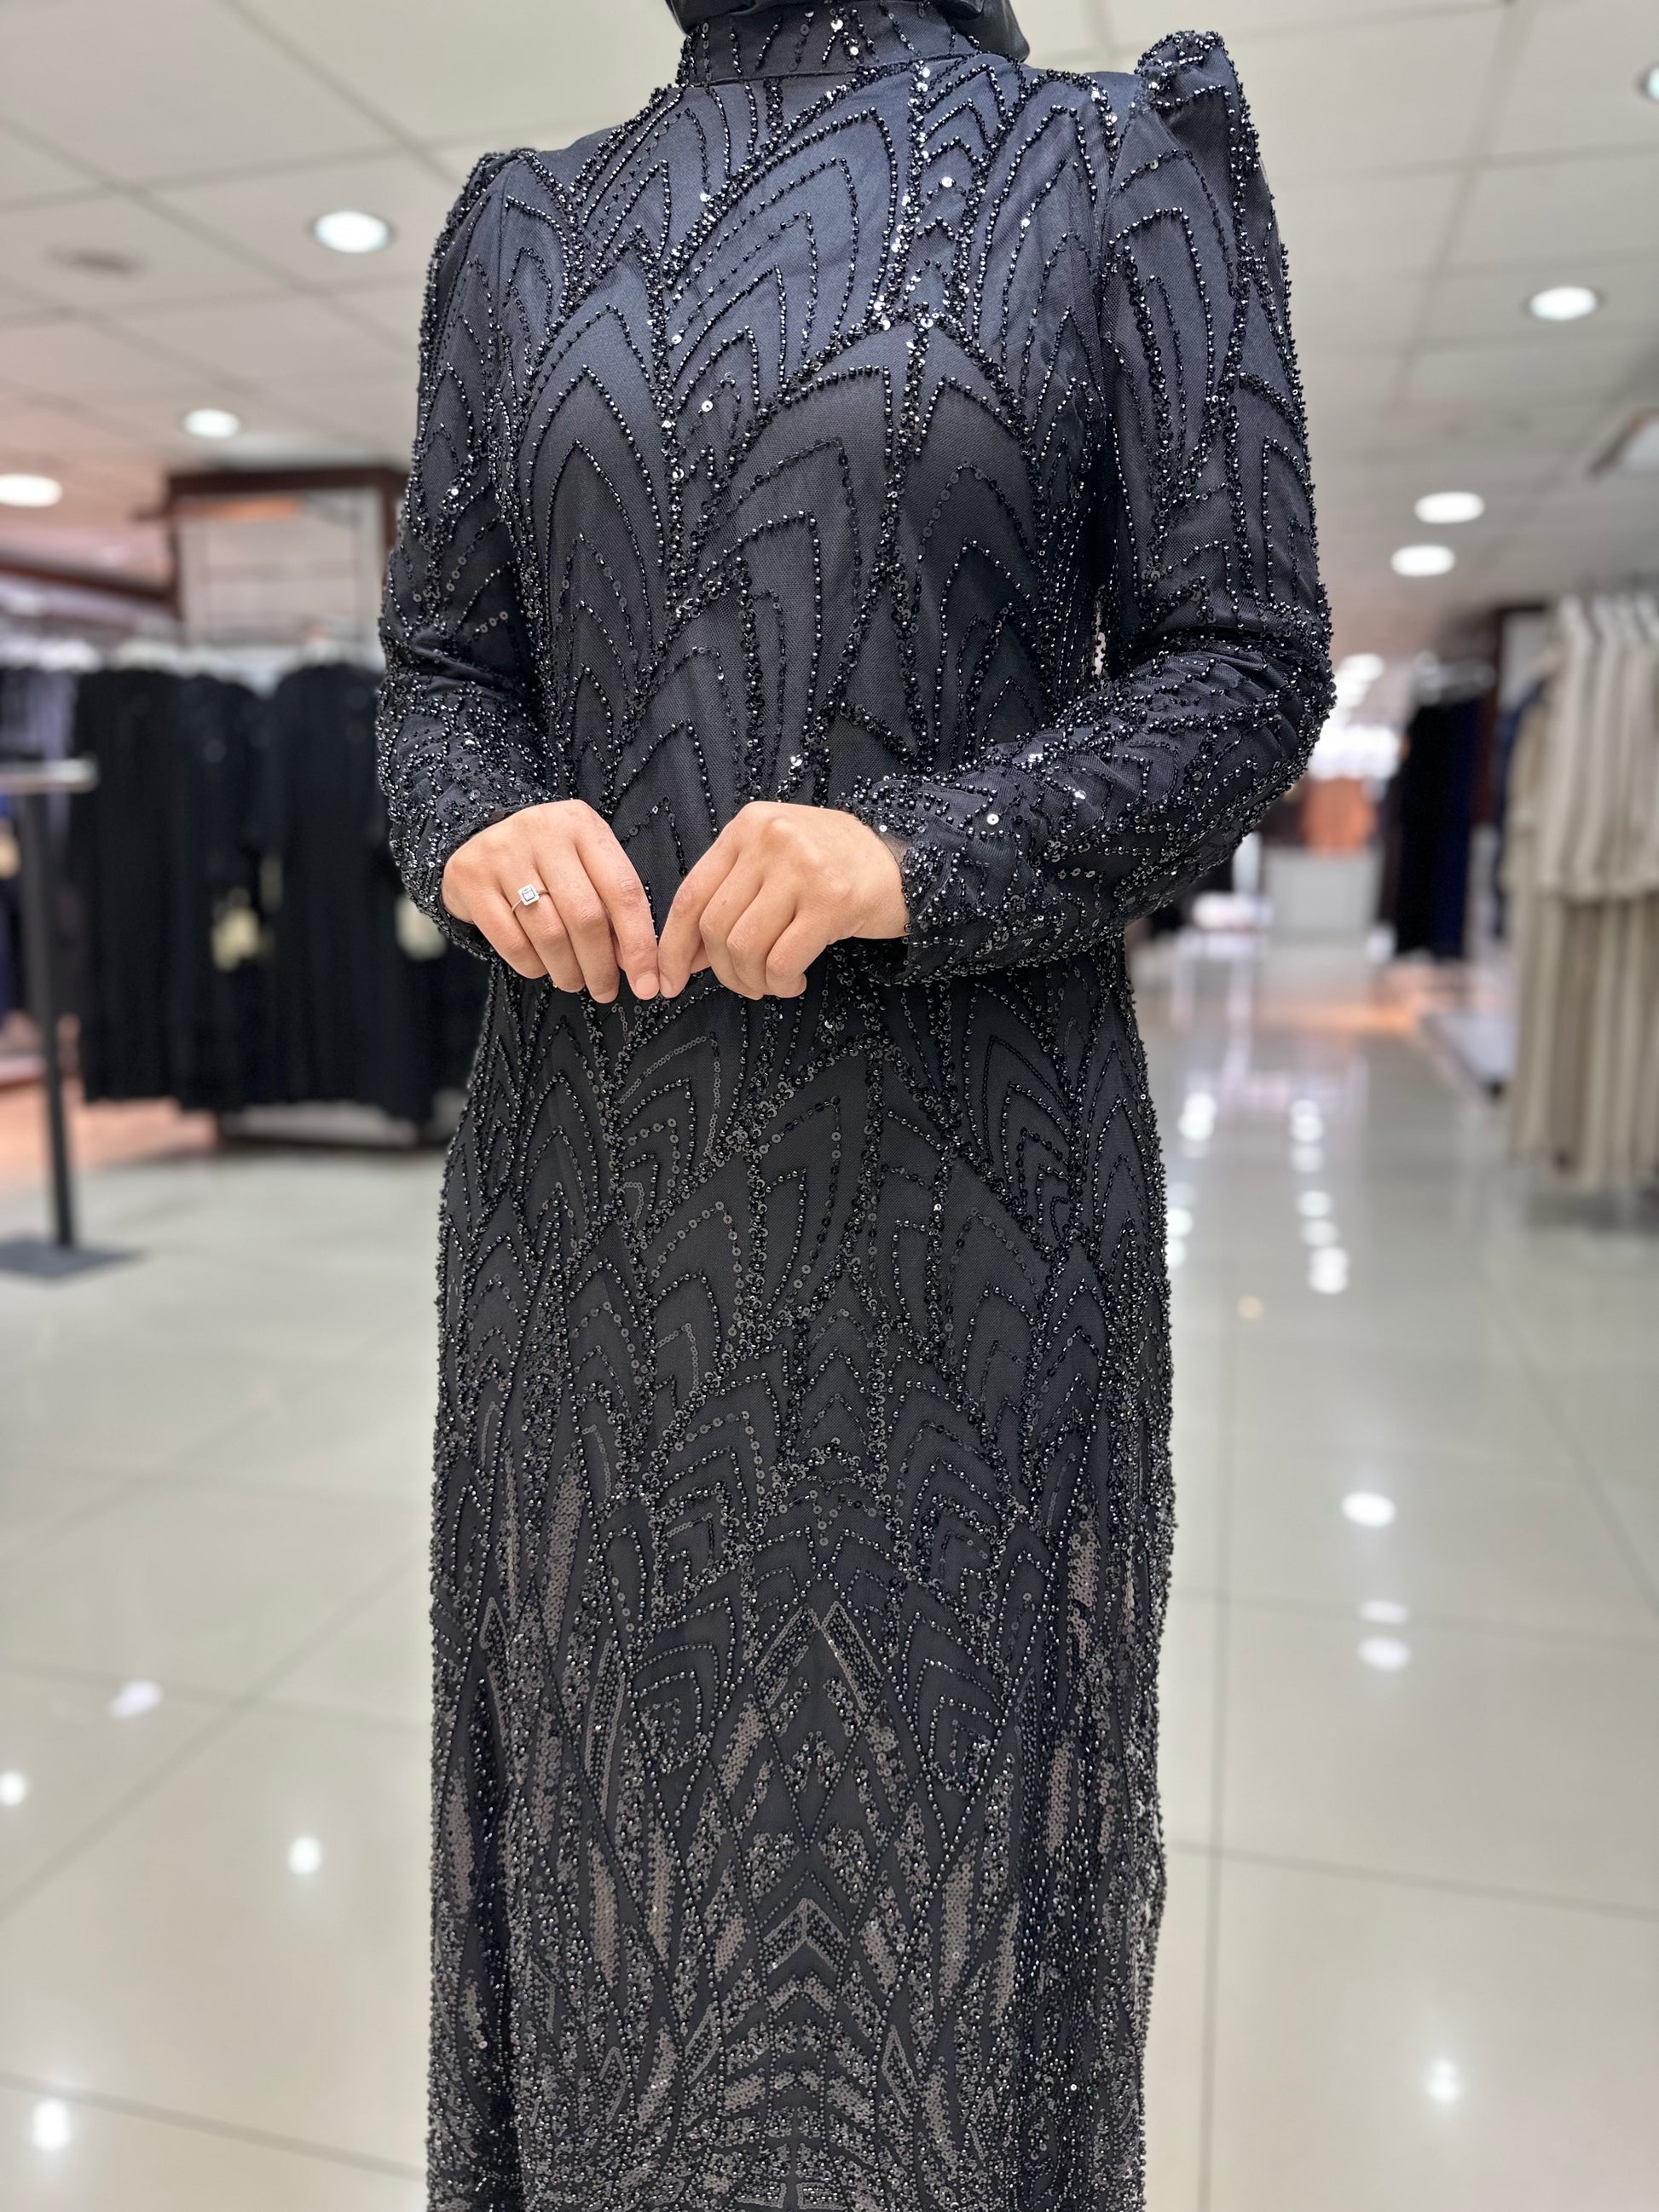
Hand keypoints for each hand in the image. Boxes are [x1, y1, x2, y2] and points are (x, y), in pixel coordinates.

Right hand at [441, 800, 657, 1000]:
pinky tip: (541, 967)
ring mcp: (502, 853)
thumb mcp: (585, 867)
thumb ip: (612, 907)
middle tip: (605, 991)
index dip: (639, 945)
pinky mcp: (470, 878)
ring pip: (549, 934)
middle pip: (585, 917)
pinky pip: (511, 941)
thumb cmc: (546, 861)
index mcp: (582, 826)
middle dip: (601, 966)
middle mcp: (543, 831)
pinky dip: (533, 965)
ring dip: (568, 971)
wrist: (478, 840)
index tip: (648, 984)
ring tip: (574, 981)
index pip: (623, 891)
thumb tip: (637, 966)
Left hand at [656, 803, 905, 999]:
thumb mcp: (776, 864)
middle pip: (715, 926)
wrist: (907, 864)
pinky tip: (795, 982)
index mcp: (747, 826)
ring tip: (773, 984)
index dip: (673, 947)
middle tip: (747, 985)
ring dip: (753, 982)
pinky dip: (780, 984)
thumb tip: (686, 957)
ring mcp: (802, 867)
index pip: (691, 894)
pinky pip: (782, 961)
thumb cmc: (835, 869)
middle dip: (723, 972)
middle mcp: (770, 839)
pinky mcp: (832, 901)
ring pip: (744, 947)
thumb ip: (731, 898)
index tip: (669, 982)